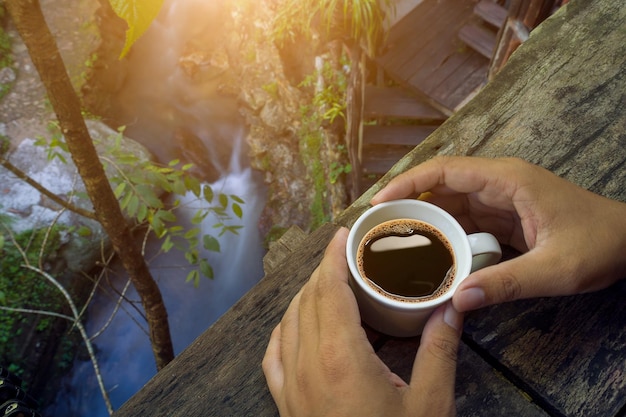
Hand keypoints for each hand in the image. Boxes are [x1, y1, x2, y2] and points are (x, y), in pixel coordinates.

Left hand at [262, 228, 463, 416]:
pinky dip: (285, 328)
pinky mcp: (284, 404)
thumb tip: (453, 308)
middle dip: (324, 269)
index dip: (334, 256)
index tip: (344, 234)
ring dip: (306, 295)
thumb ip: (439, 350)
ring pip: (288, 321)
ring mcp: (289, 386)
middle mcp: (306, 365)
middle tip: (346, 253)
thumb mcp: (429, 404)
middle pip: (308, 299)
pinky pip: (274, 354)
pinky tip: (297, 324)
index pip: (329, 289)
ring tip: (330, 282)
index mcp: (340, 357)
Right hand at [372, 156, 625, 311]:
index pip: (444, 171)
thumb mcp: (555, 268)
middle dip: (406, 206)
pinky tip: (428, 257)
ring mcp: (499, 200)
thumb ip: (507, 283)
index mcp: (505, 180)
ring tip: (393, 246)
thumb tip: (457, 300)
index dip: (406, 183)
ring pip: (448, 206)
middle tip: (377, 231)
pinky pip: (463, 223)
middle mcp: (497, 184)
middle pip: (439, 187)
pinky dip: (443, 237)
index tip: (378, 203)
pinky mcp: (502, 218)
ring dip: (423, 223)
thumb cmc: (600, 244)